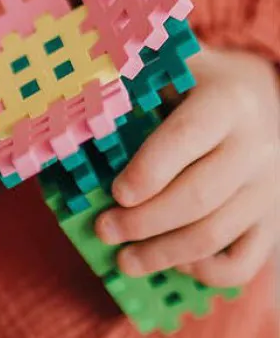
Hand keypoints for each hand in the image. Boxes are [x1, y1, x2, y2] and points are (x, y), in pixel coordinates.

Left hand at [95, 47, 279, 286]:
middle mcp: (257, 146)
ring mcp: (268, 187)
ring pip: (217, 234)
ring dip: (164, 253)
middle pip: (199, 196)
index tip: (116, 192)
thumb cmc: (196, 81)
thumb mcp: (170, 65)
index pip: (186, 138)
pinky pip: (245, 261)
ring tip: (124, 259)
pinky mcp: (272, 219)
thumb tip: (78, 101)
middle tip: (104, 229)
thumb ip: (131, 77)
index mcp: (226, 101)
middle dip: (144, 220)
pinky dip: (207, 272)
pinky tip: (174, 264)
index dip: (148, 170)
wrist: (260, 94)